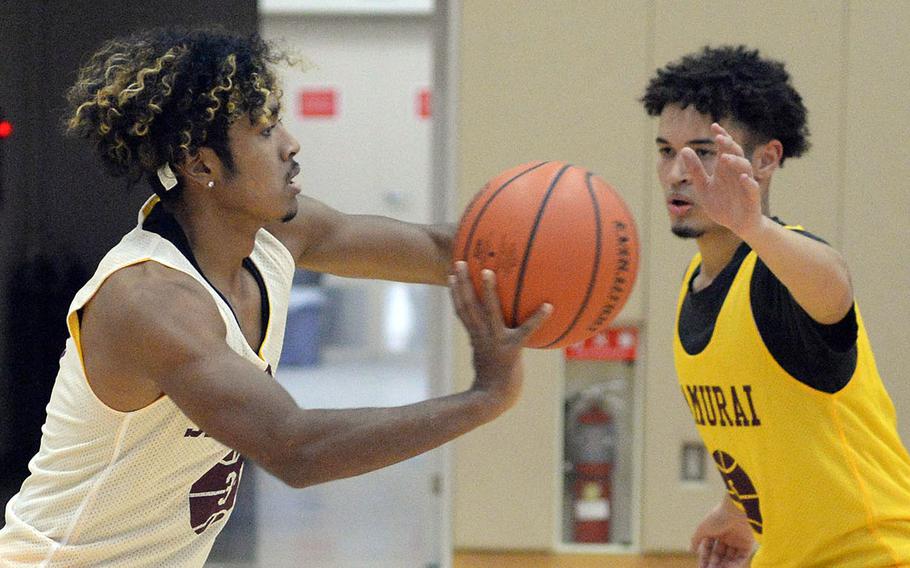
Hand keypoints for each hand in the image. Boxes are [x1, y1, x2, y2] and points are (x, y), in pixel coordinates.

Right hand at [448, 261, 550, 408]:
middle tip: (459, 262)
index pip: (461, 309)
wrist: (494, 398)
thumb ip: (485, 340)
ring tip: (488, 271)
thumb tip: (491, 326)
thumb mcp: (484, 355)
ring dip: (488, 291)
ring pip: (489, 311)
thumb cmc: (492, 378)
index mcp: (475, 336)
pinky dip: (538, 318)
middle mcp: (482, 335)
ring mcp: (496, 341)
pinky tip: (549, 306)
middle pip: (468, 305)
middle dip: (463, 283)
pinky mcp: (512, 349)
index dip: (455, 291)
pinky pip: (526, 330)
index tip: (452, 273)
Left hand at [681, 123, 763, 238]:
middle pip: (736, 154)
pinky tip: (742, 178)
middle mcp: (737, 173)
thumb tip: (684, 149)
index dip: (722, 137)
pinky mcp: (752, 198)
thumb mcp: (703, 187)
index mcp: (725, 169)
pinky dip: (748, 182)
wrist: (736, 225)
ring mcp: (746, 184)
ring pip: (745, 168)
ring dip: (736, 162)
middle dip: (729, 145)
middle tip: (719, 138)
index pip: (725, 149)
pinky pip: (752, 188)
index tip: (714, 126)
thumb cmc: (721, 204)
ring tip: (724, 157)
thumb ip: (695, 170)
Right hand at [691, 498, 755, 567]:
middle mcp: (727, 537)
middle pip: (719, 555)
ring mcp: (738, 541)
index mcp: (715, 531)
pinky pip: (740, 558)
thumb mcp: (703, 529)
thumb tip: (690, 550)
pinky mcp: (748, 545)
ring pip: (729, 558)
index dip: (704, 559)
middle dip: (714, 564)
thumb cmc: (717, 517)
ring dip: (723, 566)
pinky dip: (734, 565)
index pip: (709, 549)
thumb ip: (696, 540)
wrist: (736, 510)